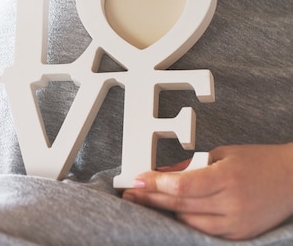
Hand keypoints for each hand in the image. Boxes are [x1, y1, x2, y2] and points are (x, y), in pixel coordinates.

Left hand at [122, 144, 292, 239]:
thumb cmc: (258, 162)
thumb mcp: (221, 154)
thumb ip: (189, 165)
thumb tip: (160, 172)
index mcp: (226, 177)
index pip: (181, 186)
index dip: (155, 184)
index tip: (137, 179)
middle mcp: (231, 203)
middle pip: (179, 205)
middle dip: (151, 198)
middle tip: (131, 193)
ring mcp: (235, 223)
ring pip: (188, 221)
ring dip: (166, 211)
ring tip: (148, 201)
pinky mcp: (238, 235)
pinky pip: (203, 231)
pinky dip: (186, 221)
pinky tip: (173, 213)